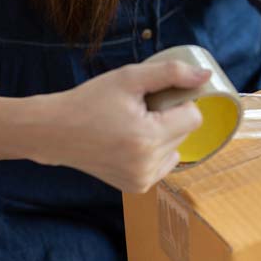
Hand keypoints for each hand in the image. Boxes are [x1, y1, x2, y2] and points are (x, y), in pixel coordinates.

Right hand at [32, 61, 209, 191]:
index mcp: (148, 138)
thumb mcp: (129, 78)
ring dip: (162, 136)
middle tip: (137, 111)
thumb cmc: (89, 101)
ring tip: (131, 127)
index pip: (194, 118)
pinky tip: (128, 143)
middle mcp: (147, 164)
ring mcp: (142, 180)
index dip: (177, 103)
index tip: (154, 98)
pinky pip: (162, 164)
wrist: (54, 131)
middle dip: (168, 118)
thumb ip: (171, 74)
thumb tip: (206, 76)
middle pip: (184, 133)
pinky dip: (153, 152)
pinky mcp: (136, 187)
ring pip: (176, 149)